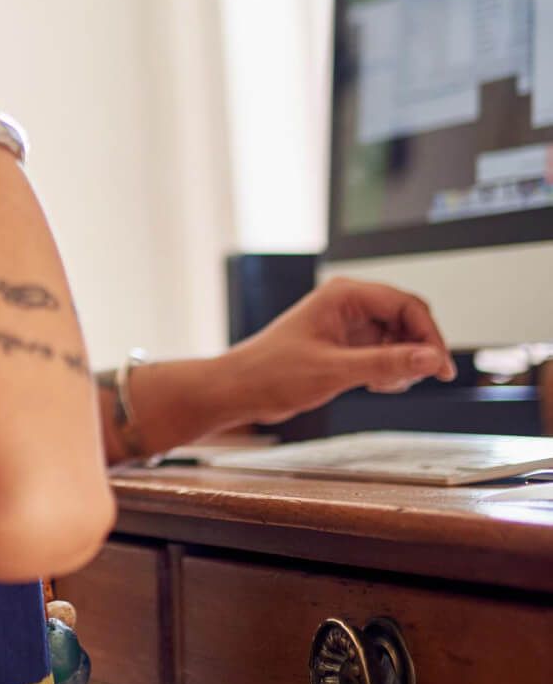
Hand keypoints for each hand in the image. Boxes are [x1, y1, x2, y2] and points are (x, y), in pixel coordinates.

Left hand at [221, 277, 455, 425]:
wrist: (242, 388)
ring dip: (403, 363)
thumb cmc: (273, 372)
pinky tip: (374, 385)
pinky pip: (386, 351)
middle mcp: (348, 303)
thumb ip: (386, 364)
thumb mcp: (335, 370)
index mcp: (343, 295)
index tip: (441, 369)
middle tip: (413, 380)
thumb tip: (431, 359)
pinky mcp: (346, 343)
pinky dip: (389, 369)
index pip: (407, 305)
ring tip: (382, 385)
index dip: (430, 336)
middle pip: (408, 319)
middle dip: (417, 350)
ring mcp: (348, 323)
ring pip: (400, 337)